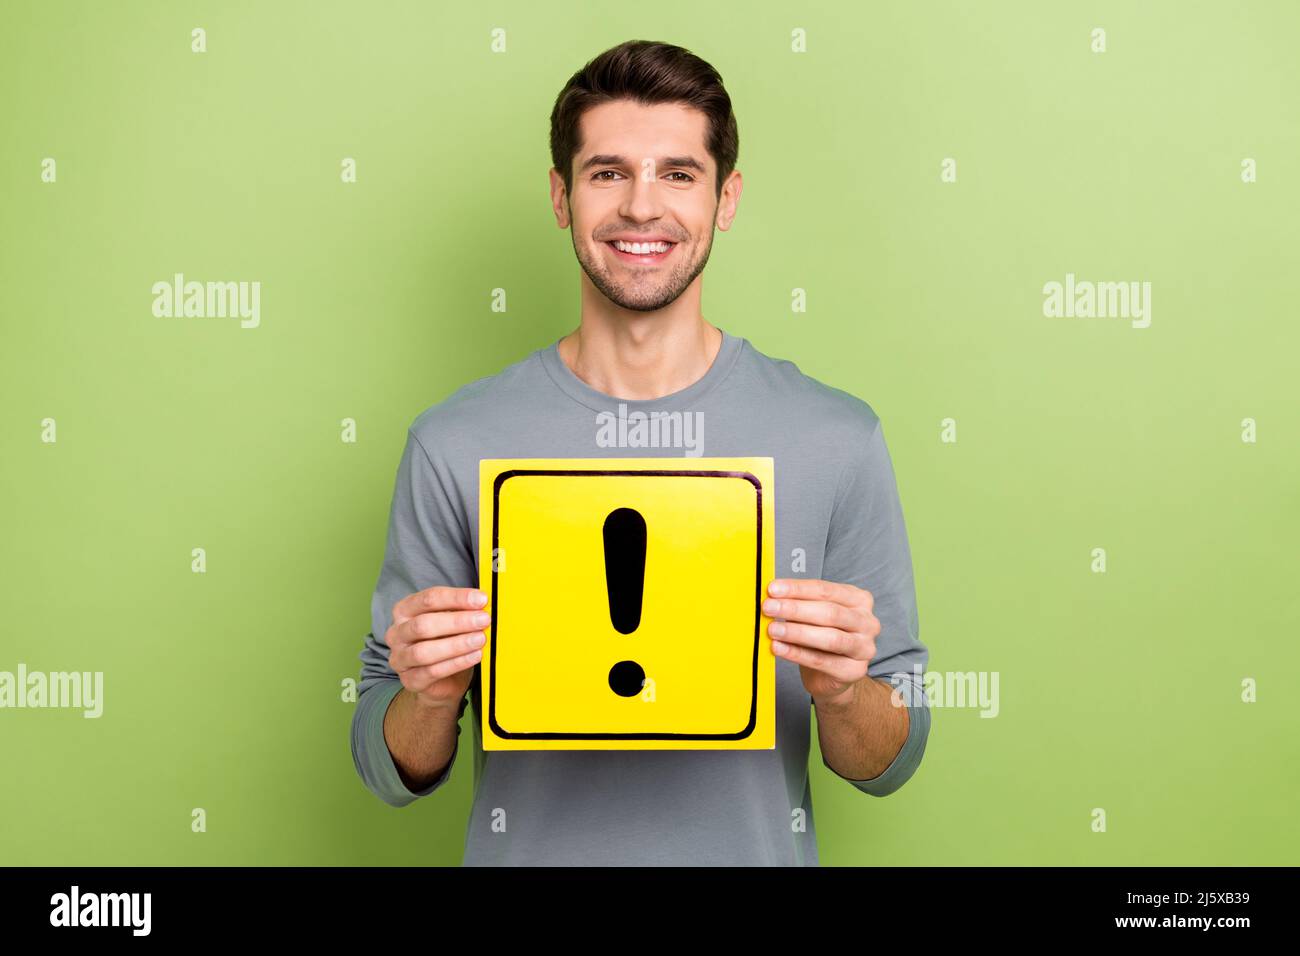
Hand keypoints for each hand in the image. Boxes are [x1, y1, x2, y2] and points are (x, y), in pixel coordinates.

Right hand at [385, 586, 488, 708]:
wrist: (442, 680)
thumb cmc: (445, 642)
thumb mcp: (451, 621)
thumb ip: (461, 610)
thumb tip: (482, 602)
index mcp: (404, 611)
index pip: (428, 599)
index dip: (456, 598)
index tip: (481, 599)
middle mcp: (397, 633)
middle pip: (423, 624)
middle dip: (457, 621)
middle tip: (483, 620)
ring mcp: (400, 658)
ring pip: (424, 651)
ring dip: (456, 644)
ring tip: (480, 639)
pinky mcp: (410, 680)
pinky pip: (433, 672)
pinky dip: (457, 663)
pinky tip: (475, 655)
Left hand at [763, 578, 880, 707]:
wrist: (832, 674)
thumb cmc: (822, 635)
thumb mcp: (814, 614)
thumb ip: (800, 603)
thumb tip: (772, 596)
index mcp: (859, 600)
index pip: (826, 590)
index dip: (798, 589)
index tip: (773, 589)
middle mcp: (867, 622)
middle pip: (830, 612)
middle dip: (795, 609)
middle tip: (769, 608)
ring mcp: (864, 648)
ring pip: (830, 638)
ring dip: (797, 632)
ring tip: (773, 630)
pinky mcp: (854, 670)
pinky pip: (822, 661)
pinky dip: (797, 654)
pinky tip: (779, 648)